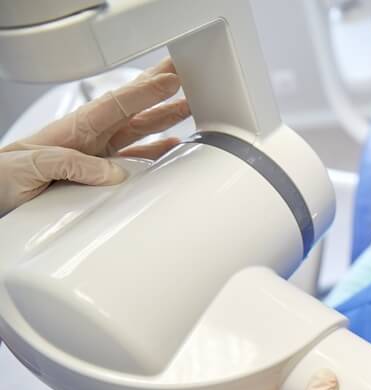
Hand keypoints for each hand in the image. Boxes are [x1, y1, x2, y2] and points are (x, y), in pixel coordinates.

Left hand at [0, 58, 189, 216]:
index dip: (145, 91)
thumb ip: (72, 163)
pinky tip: (174, 147)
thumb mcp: (33, 163)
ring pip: (141, 130)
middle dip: (161, 88)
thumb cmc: (3, 174)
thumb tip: (114, 172)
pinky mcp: (101, 175)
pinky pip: (138, 159)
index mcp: (75, 128)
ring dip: (167, 117)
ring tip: (191, 104)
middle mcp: (91, 138)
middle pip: (135, 108)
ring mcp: (99, 155)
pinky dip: (159, 152)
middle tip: (187, 72)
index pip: (118, 104)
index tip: (171, 79)